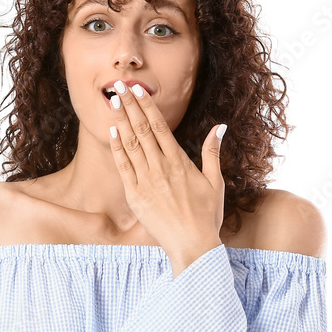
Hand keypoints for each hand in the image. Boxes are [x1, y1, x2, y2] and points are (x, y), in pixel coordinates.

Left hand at [108, 81, 224, 275]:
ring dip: (121, 121)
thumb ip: (212, 153)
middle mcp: (161, 167)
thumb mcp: (215, 181)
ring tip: (111, 102)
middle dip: (129, 106)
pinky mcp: (135, 195)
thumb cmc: (206, 216)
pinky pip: (123, 167)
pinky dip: (117, 148)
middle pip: (142, 130)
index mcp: (179, 161)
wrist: (192, 245)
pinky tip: (113, 132)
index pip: (159, 126)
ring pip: (130, 144)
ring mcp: (146, 181)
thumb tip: (220, 127)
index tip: (137, 90)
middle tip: (118, 87)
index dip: (146, 106)